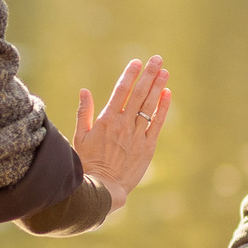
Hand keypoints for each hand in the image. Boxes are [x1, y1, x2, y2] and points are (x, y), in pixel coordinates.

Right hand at [74, 55, 172, 212]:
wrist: (103, 187)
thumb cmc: (88, 163)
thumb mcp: (80, 136)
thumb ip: (84, 112)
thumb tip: (84, 91)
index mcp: (106, 120)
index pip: (121, 91)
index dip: (130, 75)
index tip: (137, 62)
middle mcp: (123, 124)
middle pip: (139, 94)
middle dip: (149, 75)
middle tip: (157, 59)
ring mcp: (137, 135)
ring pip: (149, 105)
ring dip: (158, 87)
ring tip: (164, 71)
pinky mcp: (147, 146)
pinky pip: (157, 123)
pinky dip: (163, 107)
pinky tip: (167, 94)